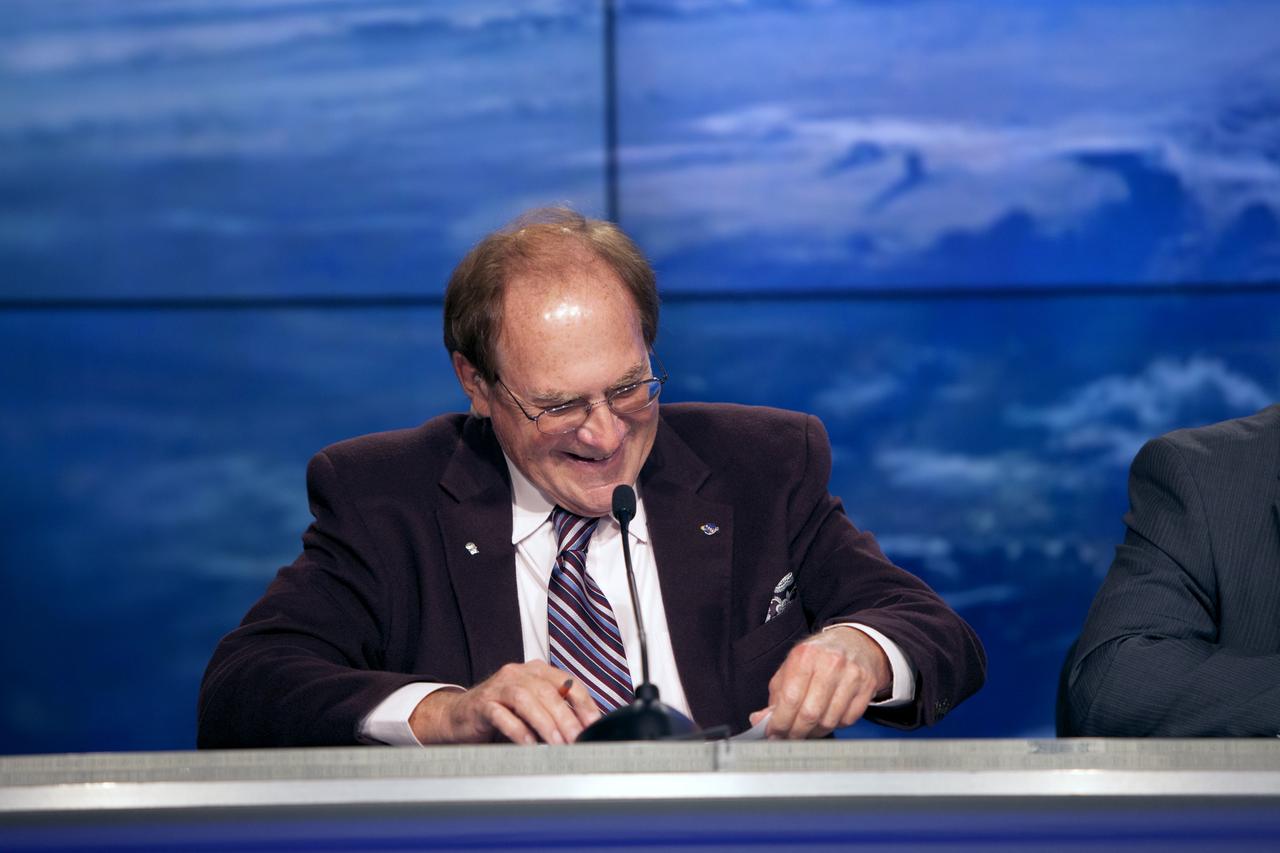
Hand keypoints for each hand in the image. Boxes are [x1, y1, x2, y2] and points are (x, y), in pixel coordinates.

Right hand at [409, 661, 600, 744]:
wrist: (459, 716)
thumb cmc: (501, 712)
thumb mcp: (532, 707)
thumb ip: (555, 711)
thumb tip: (585, 729)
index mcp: (536, 671)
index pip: (567, 682)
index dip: (583, 703)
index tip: (594, 724)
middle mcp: (518, 674)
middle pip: (548, 692)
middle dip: (566, 717)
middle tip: (577, 738)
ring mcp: (499, 687)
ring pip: (526, 700)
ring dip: (545, 723)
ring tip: (557, 743)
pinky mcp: (482, 704)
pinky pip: (502, 715)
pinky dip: (518, 730)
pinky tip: (528, 744)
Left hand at [749, 626, 890, 738]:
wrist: (854, 643)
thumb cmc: (818, 658)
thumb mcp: (791, 668)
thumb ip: (776, 696)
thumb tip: (760, 721)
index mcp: (805, 656)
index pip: (790, 699)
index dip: (779, 723)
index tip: (773, 734)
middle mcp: (830, 663)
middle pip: (810, 714)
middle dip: (796, 732)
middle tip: (788, 737)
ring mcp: (852, 675)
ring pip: (829, 721)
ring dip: (814, 732)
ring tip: (807, 728)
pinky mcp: (867, 686)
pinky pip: (847, 720)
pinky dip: (834, 725)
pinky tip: (826, 718)